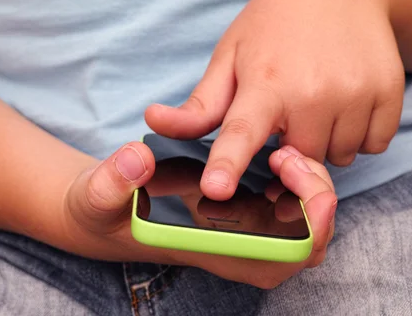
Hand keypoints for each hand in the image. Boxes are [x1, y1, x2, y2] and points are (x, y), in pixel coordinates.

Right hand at [56, 142, 335, 288]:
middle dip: (314, 198)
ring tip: (282, 151)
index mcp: (210, 253)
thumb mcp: (97, 196)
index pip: (279, 261)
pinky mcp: (242, 212)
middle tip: (286, 156)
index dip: (309, 230)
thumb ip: (111, 181)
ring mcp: (242, 232)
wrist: (108, 209)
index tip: (310, 190)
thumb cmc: (106, 210)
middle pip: (307, 241)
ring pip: (305, 221)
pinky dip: (298, 179)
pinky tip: (277, 151)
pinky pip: (291, 203)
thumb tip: (137, 159)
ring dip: (308, 185)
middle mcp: (235, 250)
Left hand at [146, 0, 404, 199]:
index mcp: (265, 82)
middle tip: (291, 105)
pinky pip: (373, 144)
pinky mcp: (389, 93)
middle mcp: (312, 91)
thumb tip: (154, 122)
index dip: (227, 163)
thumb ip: (200, 104)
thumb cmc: (274, 24)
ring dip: (327, 140)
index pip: (240, 133)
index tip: (216, 189)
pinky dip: (360, 132)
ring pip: (339, 157)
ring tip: (320, 96)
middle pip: (299, 161)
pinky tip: (347, 98)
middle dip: (292, 146)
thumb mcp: (231, 56)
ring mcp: (355, 93)